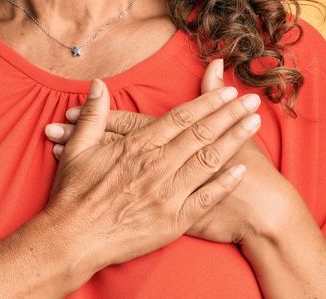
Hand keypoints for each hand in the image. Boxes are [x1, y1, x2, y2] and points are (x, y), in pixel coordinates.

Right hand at [44, 59, 291, 245]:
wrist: (72, 240)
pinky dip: (224, 183)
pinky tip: (242, 170)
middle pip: (201, 134)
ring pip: (208, 160)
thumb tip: (100, 84)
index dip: (207, 102)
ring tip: (253, 124)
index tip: (226, 90)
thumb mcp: (78, 148)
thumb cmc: (73, 195)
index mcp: (137, 146)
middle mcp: (157, 166)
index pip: (181, 117)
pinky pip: (205, 198)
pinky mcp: (172, 221)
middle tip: (251, 100)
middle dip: (229, 114)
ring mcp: (167, 194)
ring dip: (234, 140)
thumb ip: (94, 114)